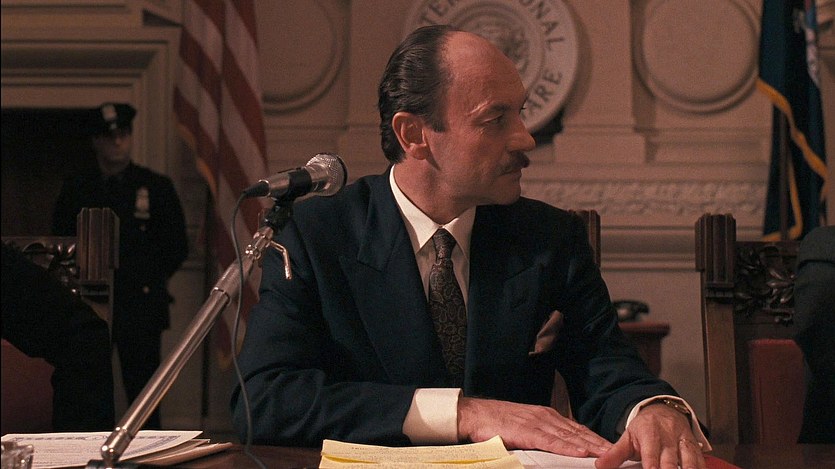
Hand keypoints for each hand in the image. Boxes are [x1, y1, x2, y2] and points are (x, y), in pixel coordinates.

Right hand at [457, 397, 611, 456]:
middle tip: (619, 452)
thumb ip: (541, 435)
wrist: (475, 414)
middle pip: (578, 432)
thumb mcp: (524, 426)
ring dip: (591, 447)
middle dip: (599, 443)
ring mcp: (537, 423)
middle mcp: (546, 417)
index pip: (576, 429)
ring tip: (608, 454)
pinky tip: (582, 453)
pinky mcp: (527, 432)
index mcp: (546, 416)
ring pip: (570, 437)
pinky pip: (552, 442)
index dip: (595, 438)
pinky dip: (568, 448)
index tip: (612, 447)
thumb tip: (557, 447)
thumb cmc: (496, 422)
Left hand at [595, 403, 705, 468]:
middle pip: (671, 462)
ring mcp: (683, 441)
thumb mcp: (628, 437)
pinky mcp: (695, 446)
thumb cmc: (645, 428)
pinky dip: (699, 468)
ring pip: (689, 461)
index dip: (652, 468)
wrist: (663, 410)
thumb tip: (599, 465)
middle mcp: (668, 437)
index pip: (651, 457)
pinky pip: (700, 460)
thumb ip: (615, 453)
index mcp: (649, 434)